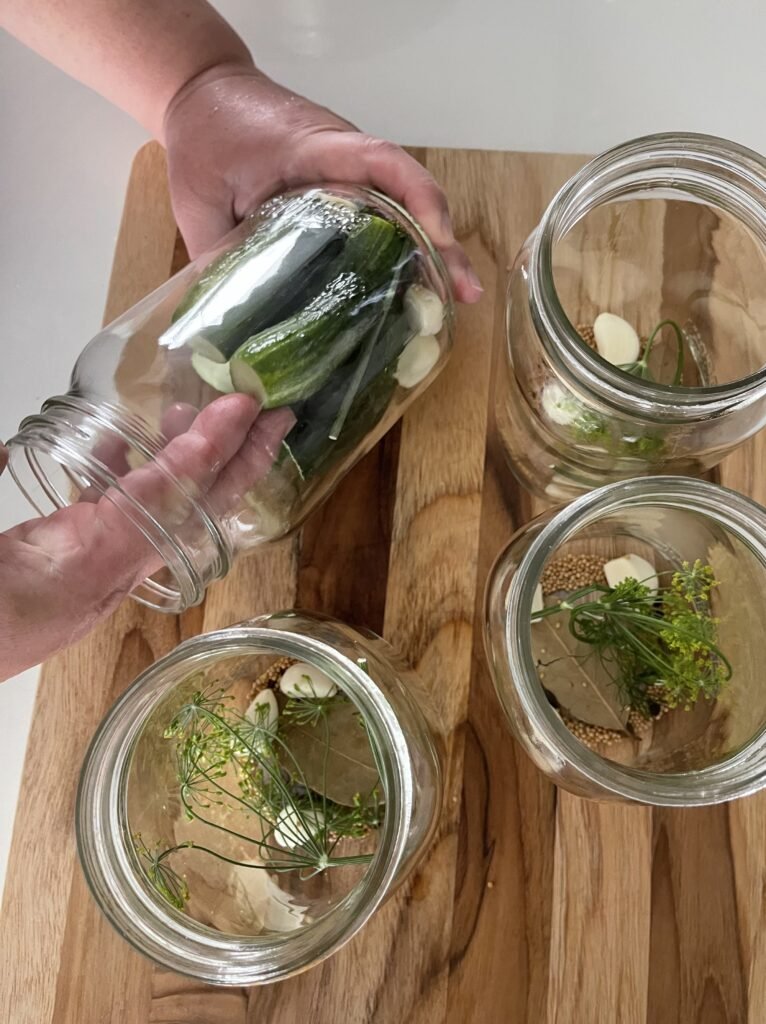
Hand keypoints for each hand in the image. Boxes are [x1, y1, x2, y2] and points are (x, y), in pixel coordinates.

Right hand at [0, 395, 293, 681]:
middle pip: (194, 509)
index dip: (208, 447)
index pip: (165, 494)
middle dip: (239, 460)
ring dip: (191, 463)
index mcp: (86, 566)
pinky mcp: (77, 576)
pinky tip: (127, 449)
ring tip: (202, 415)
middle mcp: (108, 575)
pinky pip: (122, 519)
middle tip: (275, 416)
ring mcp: (98, 577)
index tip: (246, 409)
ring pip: (164, 511)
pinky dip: (134, 479)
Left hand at [163, 63, 482, 303]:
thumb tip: (239, 326)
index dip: (417, 197)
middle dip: (441, 245)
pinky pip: (384, 215)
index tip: (439, 236)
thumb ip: (220, 259)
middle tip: (463, 293)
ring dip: (431, 251)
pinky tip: (416, 287)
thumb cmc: (203, 141)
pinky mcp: (344, 188)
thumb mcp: (200, 204)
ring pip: (402, 208)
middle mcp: (343, 157)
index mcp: (311, 150)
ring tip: (454, 299)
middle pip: (408, 195)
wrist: (203, 97)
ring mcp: (348, 172)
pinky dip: (406, 248)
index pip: (380, 161)